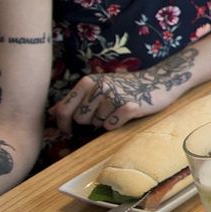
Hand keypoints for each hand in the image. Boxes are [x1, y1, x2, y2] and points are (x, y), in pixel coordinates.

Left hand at [49, 69, 179, 132]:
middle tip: (104, 113)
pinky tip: (126, 114)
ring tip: (117, 110)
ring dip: (105, 122)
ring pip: (97, 124)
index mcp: (88, 81)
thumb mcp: (98, 87)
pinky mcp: (129, 106)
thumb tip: (50, 113)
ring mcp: (115, 96)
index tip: (69, 130)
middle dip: (89, 121)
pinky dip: (117, 124)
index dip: (63, 124)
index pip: (64, 109)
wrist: (160, 81)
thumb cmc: (125, 86)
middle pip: (80, 119)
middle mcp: (100, 86)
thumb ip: (73, 100)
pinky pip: (112, 126)